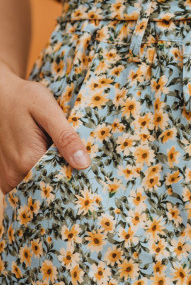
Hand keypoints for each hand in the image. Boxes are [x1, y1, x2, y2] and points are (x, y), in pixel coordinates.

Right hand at [0, 63, 90, 194]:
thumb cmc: (24, 98)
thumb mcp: (47, 110)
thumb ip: (66, 138)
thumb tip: (83, 164)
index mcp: (26, 161)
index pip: (59, 182)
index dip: (75, 177)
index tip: (88, 170)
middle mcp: (13, 174)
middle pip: (48, 187)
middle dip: (64, 178)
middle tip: (76, 161)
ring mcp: (6, 176)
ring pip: (37, 186)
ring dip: (51, 176)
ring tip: (61, 157)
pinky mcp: (5, 174)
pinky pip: (26, 184)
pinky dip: (39, 176)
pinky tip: (48, 160)